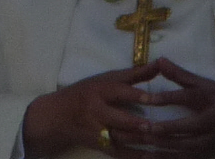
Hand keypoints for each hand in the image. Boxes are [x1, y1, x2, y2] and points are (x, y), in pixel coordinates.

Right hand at [22, 63, 162, 157]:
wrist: (55, 116)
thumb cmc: (85, 92)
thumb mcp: (105, 79)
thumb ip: (133, 74)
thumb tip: (159, 64)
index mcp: (99, 90)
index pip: (118, 91)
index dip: (135, 95)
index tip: (154, 99)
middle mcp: (96, 110)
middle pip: (117, 118)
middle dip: (134, 124)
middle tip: (154, 127)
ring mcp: (96, 130)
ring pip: (119, 138)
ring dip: (138, 142)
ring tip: (159, 143)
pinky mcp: (98, 146)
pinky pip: (117, 153)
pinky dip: (133, 156)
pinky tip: (149, 156)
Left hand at [136, 58, 214, 157]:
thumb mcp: (209, 84)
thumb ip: (181, 75)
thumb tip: (159, 60)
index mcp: (212, 98)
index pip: (188, 97)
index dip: (167, 98)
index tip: (146, 98)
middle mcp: (213, 121)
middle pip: (187, 127)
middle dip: (165, 129)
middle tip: (143, 128)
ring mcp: (211, 140)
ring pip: (185, 147)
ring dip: (163, 147)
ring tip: (143, 145)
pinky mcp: (207, 154)